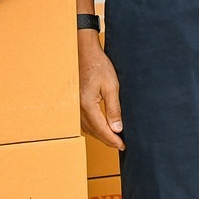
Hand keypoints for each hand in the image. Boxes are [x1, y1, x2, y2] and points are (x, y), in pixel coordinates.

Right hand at [78, 31, 124, 149]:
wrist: (84, 51)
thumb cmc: (98, 65)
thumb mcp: (111, 86)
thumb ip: (114, 109)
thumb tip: (117, 128)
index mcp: (87, 105)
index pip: (102, 129)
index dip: (113, 140)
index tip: (123, 146)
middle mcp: (79, 108)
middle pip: (94, 131)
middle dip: (107, 140)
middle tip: (121, 145)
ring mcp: (75, 105)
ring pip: (88, 128)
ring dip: (100, 135)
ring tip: (113, 138)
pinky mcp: (76, 102)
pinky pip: (84, 121)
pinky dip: (94, 127)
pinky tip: (101, 126)